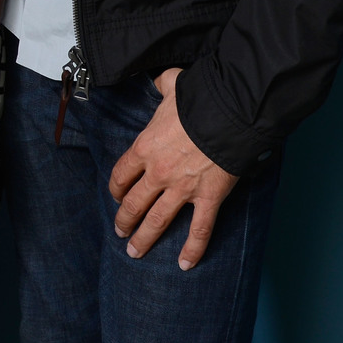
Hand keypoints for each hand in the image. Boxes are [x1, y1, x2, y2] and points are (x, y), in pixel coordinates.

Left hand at [109, 68, 239, 268]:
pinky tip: (184, 265)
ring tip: (135, 252)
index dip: (115, 188)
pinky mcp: (208, 199)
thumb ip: (162, 84)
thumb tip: (160, 77)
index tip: (115, 196)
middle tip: (120, 232)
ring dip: (144, 239)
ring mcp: (182, 189)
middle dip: (124, 220)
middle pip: (133, 203)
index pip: (120, 174)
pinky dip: (192, 250)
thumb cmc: (198, 99)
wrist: (227, 114)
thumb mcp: (171, 85)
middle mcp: (157, 173)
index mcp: (144, 148)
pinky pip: (199, 231)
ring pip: (157, 221)